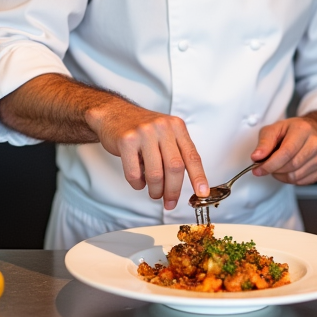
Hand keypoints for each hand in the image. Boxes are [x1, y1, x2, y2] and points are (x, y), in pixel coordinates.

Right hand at [88, 98, 209, 209]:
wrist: (114, 113)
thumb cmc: (142, 128)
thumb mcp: (166, 132)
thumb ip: (178, 151)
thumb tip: (191, 181)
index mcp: (176, 126)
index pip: (192, 156)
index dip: (199, 177)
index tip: (202, 192)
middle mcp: (163, 127)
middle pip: (175, 167)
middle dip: (173, 190)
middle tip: (170, 202)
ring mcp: (144, 133)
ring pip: (155, 173)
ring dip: (156, 190)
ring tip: (154, 193)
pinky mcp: (127, 141)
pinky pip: (134, 173)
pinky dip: (138, 184)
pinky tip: (139, 181)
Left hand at [250, 114, 316, 186]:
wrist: (311, 131)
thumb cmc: (291, 130)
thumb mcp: (274, 129)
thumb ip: (264, 142)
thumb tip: (257, 156)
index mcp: (303, 130)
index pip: (286, 152)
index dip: (270, 164)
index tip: (258, 169)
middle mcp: (315, 143)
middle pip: (291, 166)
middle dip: (274, 170)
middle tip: (266, 167)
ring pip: (295, 176)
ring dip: (280, 175)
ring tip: (277, 166)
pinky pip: (300, 182)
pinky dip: (289, 179)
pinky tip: (287, 169)